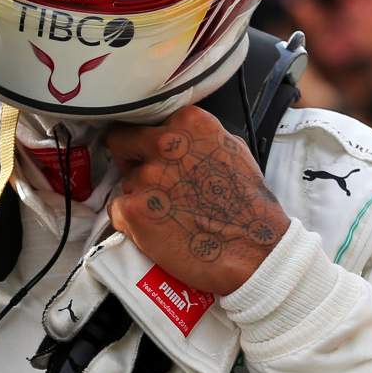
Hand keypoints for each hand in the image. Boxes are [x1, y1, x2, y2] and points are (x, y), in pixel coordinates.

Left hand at [104, 107, 289, 295]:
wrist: (254, 250)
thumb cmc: (248, 206)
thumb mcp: (232, 150)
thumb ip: (198, 138)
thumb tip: (177, 139)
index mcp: (189, 124)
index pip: (147, 121)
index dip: (147, 141)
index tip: (151, 153)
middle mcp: (165, 144)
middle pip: (123, 142)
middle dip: (130, 159)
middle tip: (147, 181)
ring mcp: (146, 177)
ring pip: (125, 182)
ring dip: (139, 197)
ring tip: (167, 215)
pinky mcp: (134, 210)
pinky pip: (117, 211)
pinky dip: (131, 222)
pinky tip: (155, 231)